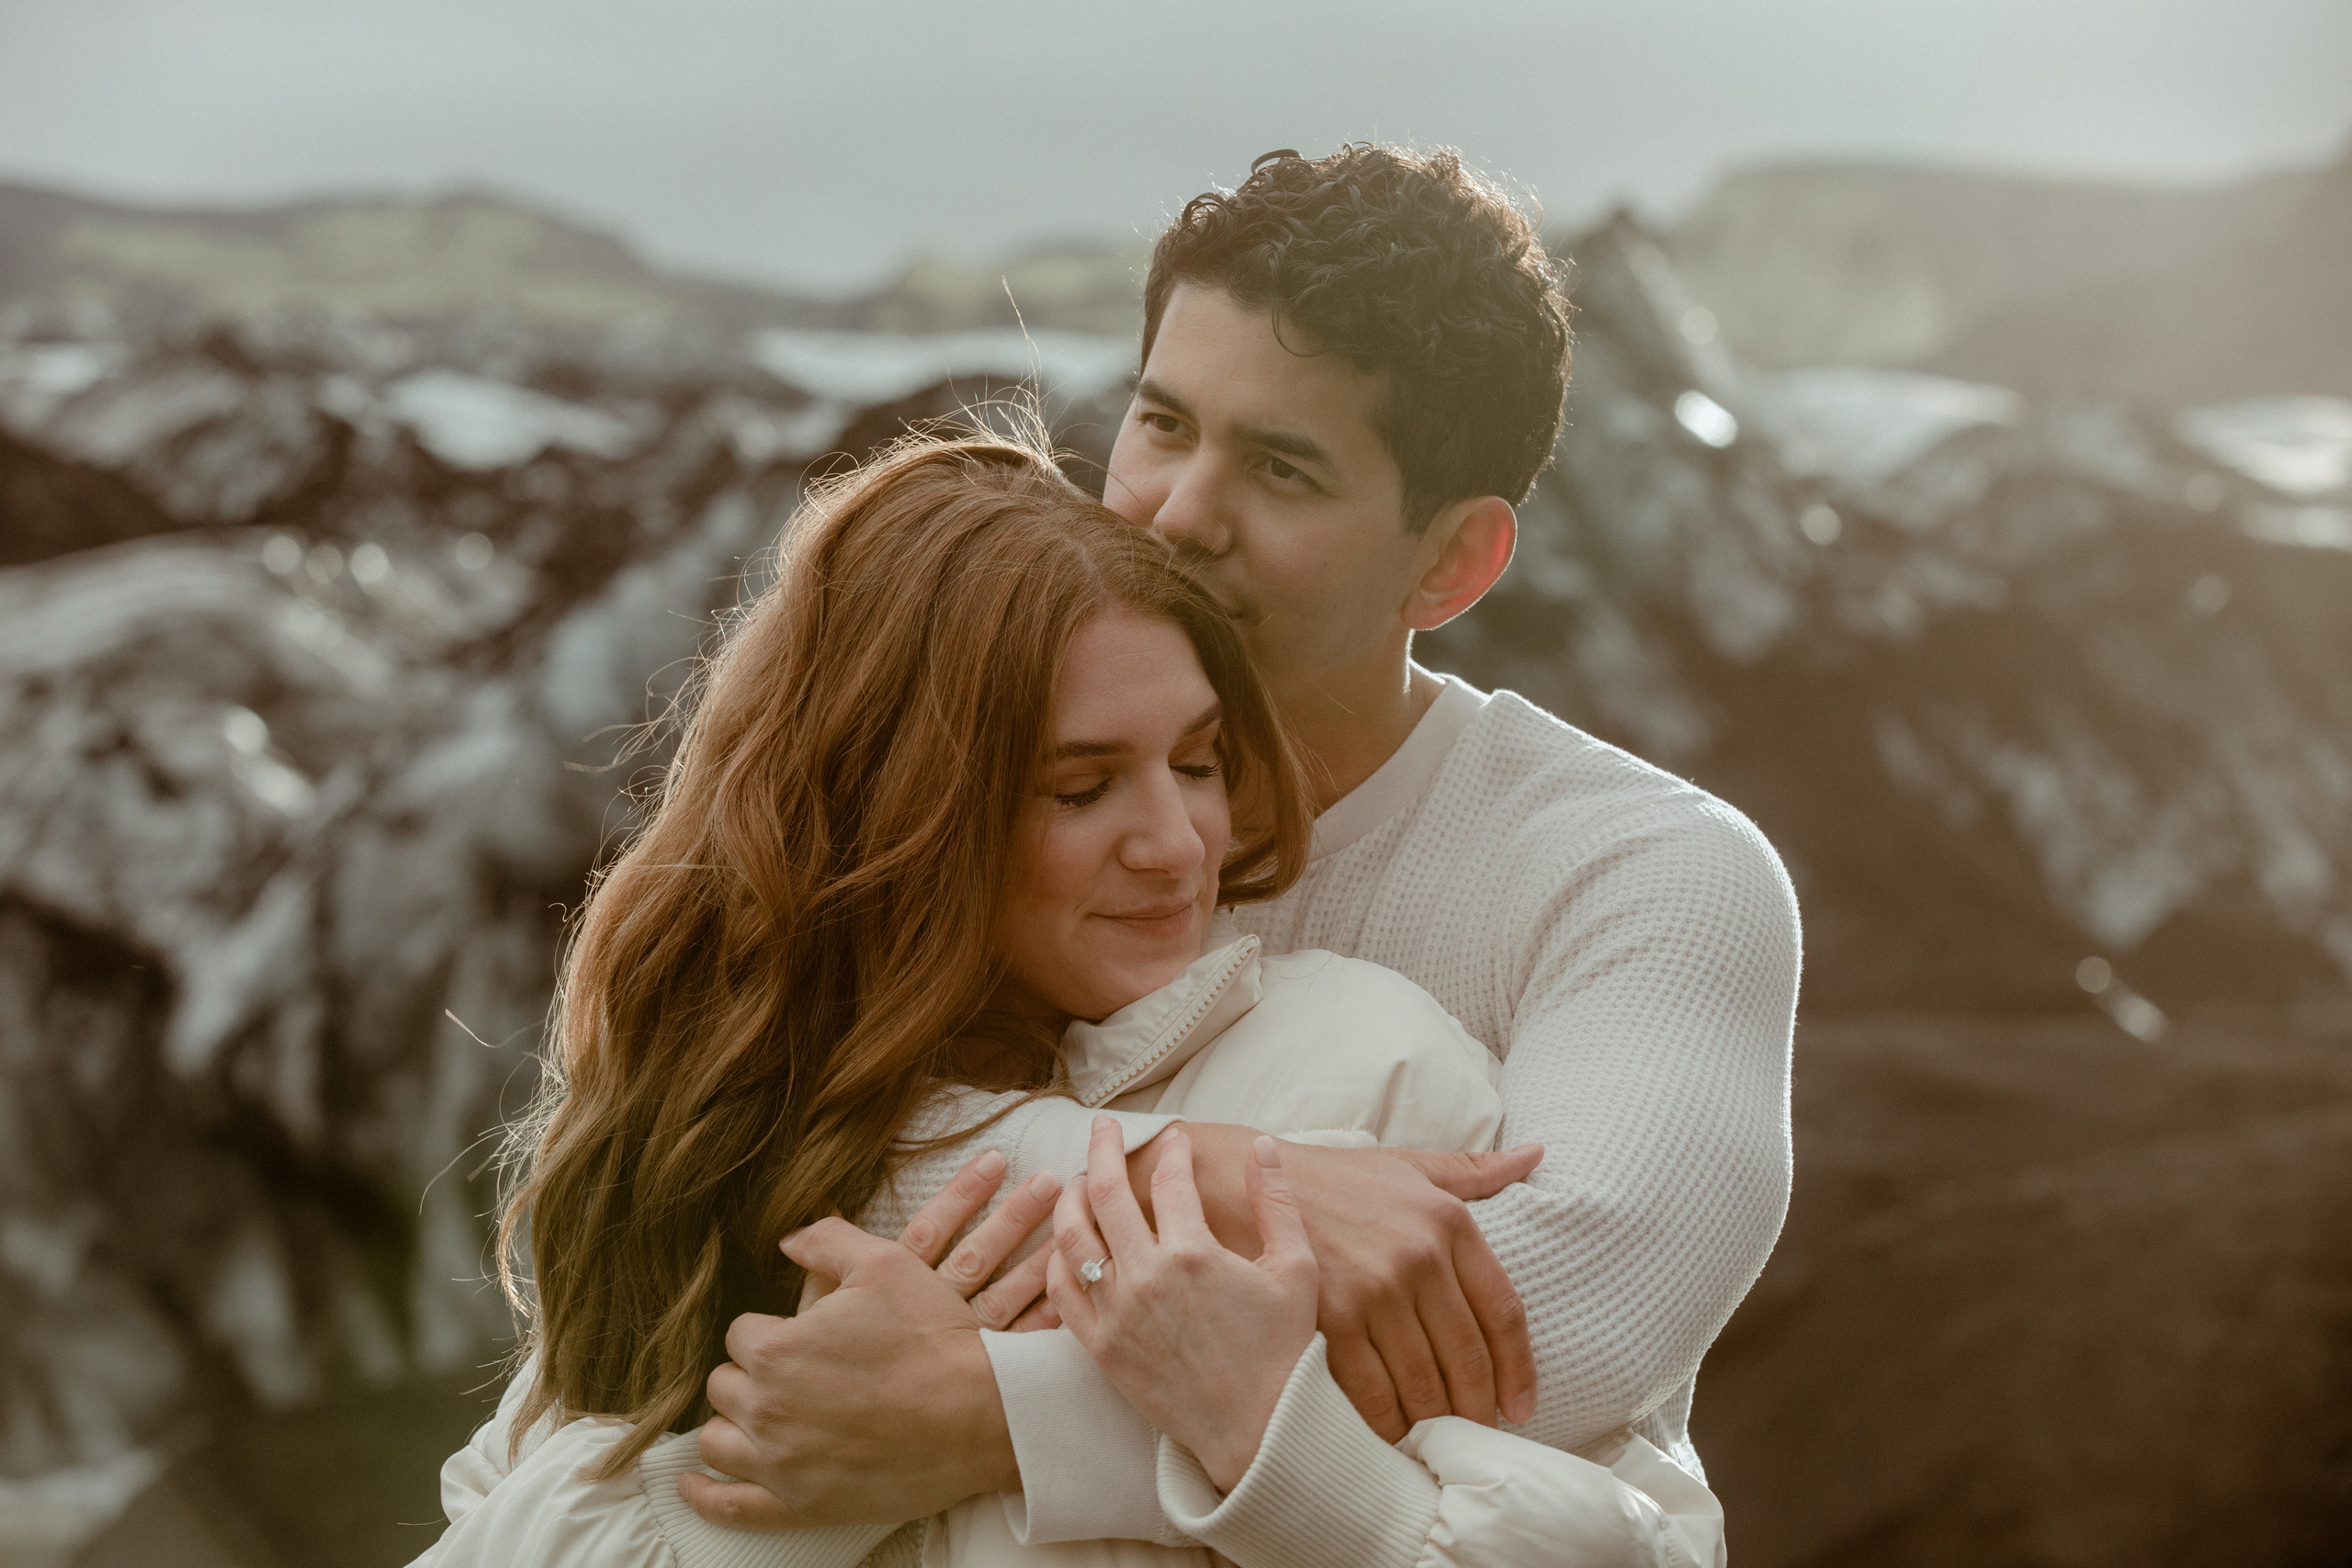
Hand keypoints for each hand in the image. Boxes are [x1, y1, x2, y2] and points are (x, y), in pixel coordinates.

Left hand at [680, 1150, 1059, 1527]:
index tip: (805, 1336)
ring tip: (761, 1417)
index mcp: (777, 1349)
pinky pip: (730, 1507)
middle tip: (796, 1373)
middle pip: (725, 1386)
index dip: (772, 1331)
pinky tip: (692, 1484)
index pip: (742, 1334)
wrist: (984, 1413)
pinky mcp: (801, 1505)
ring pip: (718, 1440)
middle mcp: (767, 1409)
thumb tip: (785, 1238)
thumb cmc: (935, 1336)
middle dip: (752, 1375)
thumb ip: (825, 1241)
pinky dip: (704, 1495)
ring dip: (733, 1424)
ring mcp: (781, 1463)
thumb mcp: (886, 1264)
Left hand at [1048, 1120, 1317, 1493]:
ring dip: (1068, 1197)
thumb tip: (1263, 1147)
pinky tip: (1068, 1244)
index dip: (1171, 1149)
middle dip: (1103, 1148)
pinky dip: (1057, 1258)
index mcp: (1193, 1252)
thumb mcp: (1296, 1269)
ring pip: (1070, 1236)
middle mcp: (1145, 1276)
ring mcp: (1116, 1313)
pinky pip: (1061, 1291)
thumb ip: (1277, 1202)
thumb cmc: (1283, 1350)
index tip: (1175, 1138)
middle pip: (1104, 1190)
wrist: (1259, 1431)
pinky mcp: (1100, 1348)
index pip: (1168, 1177)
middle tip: (1104, 1127)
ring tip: (1076, 1178)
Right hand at [1277, 1140, 1543, 1438]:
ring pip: (1424, 1384)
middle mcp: (1418, 1256)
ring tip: (1436, 1440)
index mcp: (1447, 1220)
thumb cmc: (1330, 1178)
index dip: (1518, 1370)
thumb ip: (1473, 1170)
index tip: (1520, 1406)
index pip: (1503, 1312)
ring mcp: (1374, 1290)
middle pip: (1468, 1358)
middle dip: (1477, 1408)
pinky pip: (1373, 1393)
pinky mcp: (1329, 1318)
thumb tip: (1535, 1154)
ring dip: (1435, 1423)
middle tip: (1476, 1434)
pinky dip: (1387, 1424)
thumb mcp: (1406, 1165)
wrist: (1241, 1179)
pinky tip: (1391, 1433)